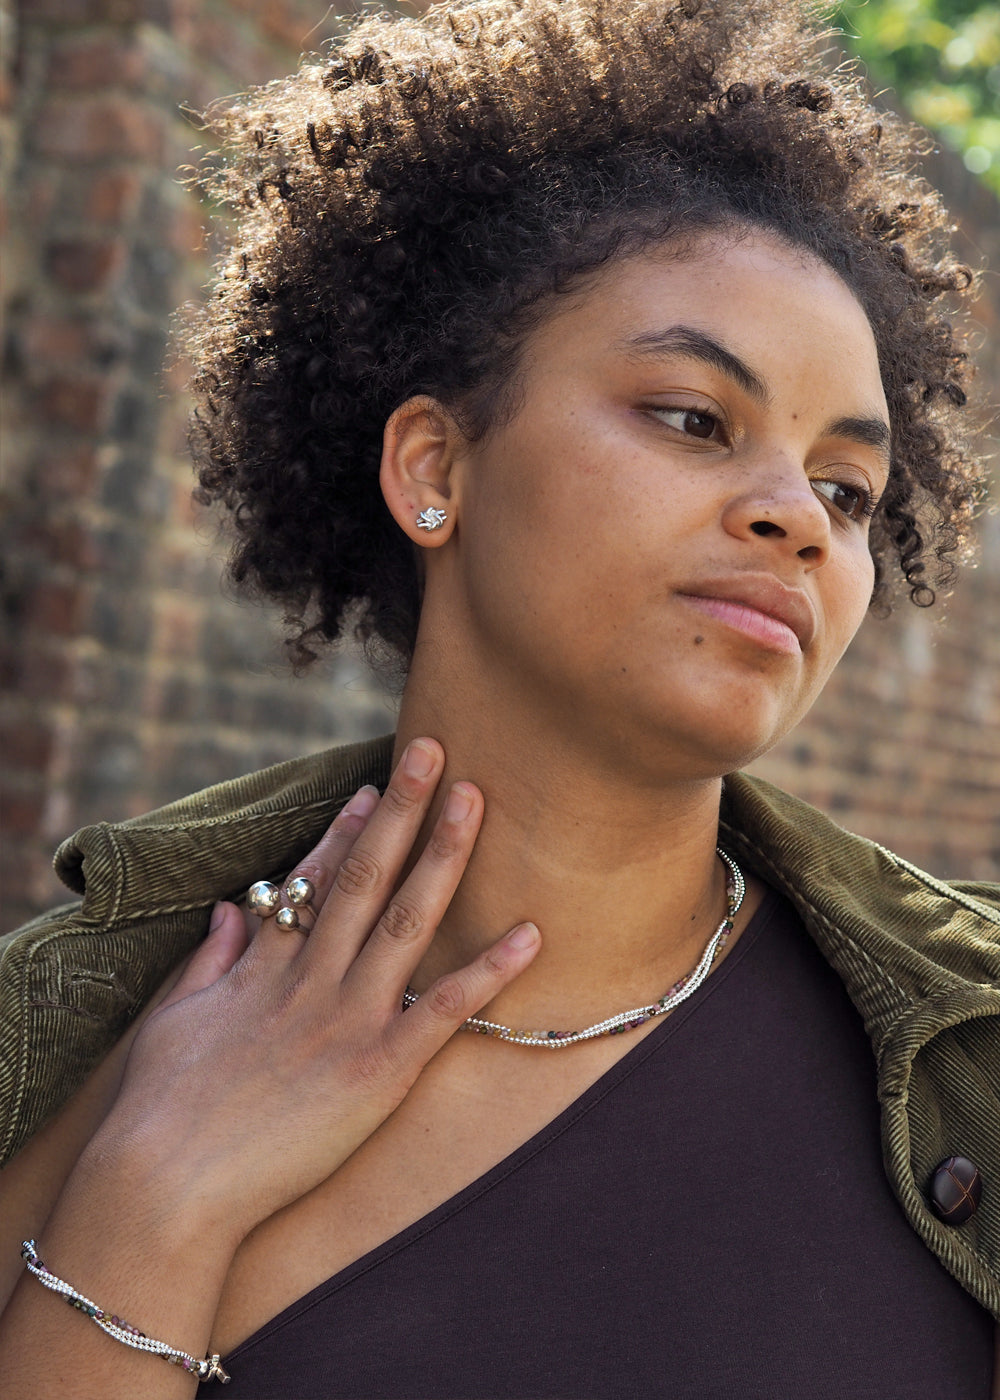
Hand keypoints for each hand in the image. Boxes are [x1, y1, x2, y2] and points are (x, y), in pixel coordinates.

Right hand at [93, 738, 539, 1246]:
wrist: (162, 1186)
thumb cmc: (158, 1111)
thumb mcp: (174, 1020)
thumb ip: (209, 961)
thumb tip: (229, 912)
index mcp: (264, 968)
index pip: (315, 883)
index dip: (348, 831)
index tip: (377, 788)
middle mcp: (311, 979)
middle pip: (365, 878)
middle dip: (403, 811)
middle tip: (436, 751)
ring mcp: (347, 1020)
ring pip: (407, 921)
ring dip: (444, 857)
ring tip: (475, 801)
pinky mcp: (377, 1072)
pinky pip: (442, 1011)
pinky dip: (488, 971)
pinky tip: (530, 934)